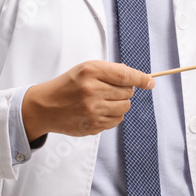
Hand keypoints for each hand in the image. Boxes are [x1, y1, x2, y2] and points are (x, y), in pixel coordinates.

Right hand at [21, 61, 154, 140]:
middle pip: (128, 92)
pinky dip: (113, 115)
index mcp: (90, 72)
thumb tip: (139, 79)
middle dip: (124, 90)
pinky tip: (100, 111)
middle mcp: (92, 91)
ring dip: (119, 103)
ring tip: (104, 100)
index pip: (125, 75)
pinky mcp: (93, 126)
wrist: (45, 107)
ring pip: (124, 107)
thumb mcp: (86, 69)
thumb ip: (111, 71)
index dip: (141, 79)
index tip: (150, 82)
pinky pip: (117, 120)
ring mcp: (92, 110)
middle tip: (110, 89)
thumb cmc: (68, 85)